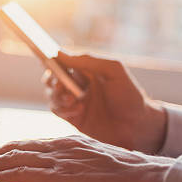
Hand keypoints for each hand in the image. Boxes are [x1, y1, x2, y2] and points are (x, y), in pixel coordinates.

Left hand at [0, 135, 173, 181]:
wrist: (154, 180)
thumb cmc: (131, 178)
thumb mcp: (96, 166)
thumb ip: (75, 167)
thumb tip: (59, 178)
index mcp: (68, 143)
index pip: (26, 145)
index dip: (2, 153)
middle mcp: (60, 146)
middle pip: (13, 148)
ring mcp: (60, 159)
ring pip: (11, 159)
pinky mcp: (62, 176)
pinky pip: (20, 174)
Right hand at [43, 53, 166, 153]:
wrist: (137, 127)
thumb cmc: (129, 96)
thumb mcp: (113, 71)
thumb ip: (88, 61)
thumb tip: (61, 54)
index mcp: (87, 70)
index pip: (63, 61)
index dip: (51, 59)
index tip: (44, 58)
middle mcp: (78, 84)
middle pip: (52, 78)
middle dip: (52, 80)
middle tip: (60, 84)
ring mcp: (74, 102)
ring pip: (52, 94)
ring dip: (57, 95)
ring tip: (72, 99)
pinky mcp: (73, 118)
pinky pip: (57, 110)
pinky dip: (63, 109)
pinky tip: (79, 110)